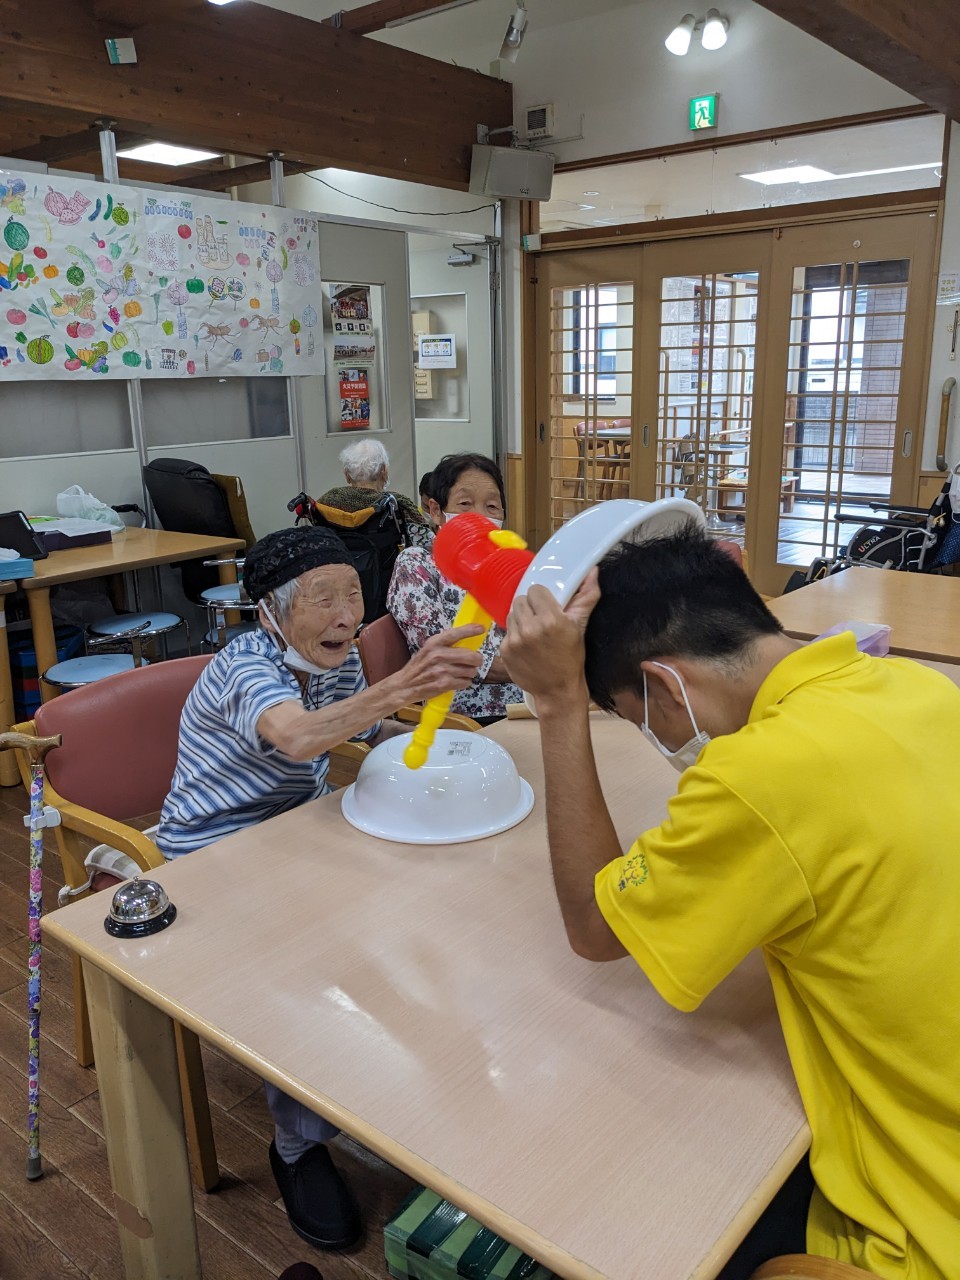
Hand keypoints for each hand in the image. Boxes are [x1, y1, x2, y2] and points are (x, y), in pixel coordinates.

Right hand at [394, 624, 484, 704]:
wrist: (405, 685)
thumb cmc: (420, 666)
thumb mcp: (428, 649)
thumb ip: (445, 644)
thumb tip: (468, 642)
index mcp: (434, 643)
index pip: (455, 634)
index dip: (470, 630)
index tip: (481, 628)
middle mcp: (438, 655)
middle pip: (471, 656)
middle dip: (477, 660)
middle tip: (475, 662)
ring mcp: (441, 670)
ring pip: (471, 671)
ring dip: (470, 673)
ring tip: (462, 673)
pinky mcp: (443, 684)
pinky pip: (465, 682)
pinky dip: (464, 683)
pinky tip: (457, 681)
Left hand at [501, 569, 600, 707]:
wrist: (557, 690)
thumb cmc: (571, 658)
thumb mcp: (580, 627)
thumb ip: (586, 597)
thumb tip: (593, 572)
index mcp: (550, 620)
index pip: (535, 590)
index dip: (542, 598)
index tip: (548, 607)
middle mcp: (530, 628)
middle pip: (521, 600)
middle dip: (531, 607)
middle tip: (541, 620)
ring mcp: (514, 640)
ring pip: (512, 613)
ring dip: (521, 619)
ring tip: (533, 632)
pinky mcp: (504, 650)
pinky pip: (506, 631)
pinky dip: (515, 635)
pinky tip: (526, 645)